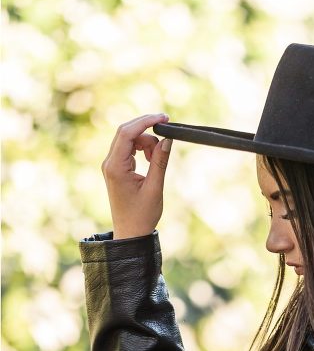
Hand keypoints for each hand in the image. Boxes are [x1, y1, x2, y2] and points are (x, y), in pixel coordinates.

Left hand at [101, 113, 172, 239]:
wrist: (130, 232)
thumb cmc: (142, 215)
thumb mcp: (155, 188)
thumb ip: (160, 162)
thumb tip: (167, 139)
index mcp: (116, 167)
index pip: (127, 133)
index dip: (145, 122)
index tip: (163, 118)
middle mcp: (109, 163)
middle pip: (126, 132)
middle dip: (146, 129)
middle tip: (166, 128)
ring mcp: (111, 165)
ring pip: (128, 139)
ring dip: (145, 141)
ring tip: (157, 158)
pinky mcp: (116, 168)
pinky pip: (128, 148)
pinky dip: (141, 148)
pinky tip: (150, 160)